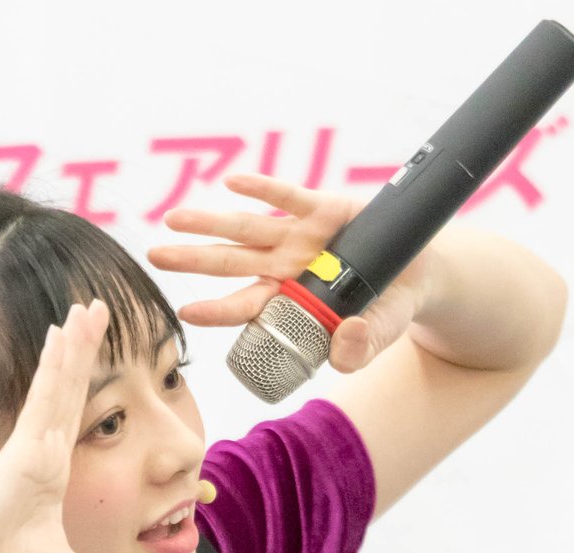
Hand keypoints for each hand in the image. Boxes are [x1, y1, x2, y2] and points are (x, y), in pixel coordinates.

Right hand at [0, 300, 144, 552]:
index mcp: (48, 469)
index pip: (73, 413)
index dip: (84, 378)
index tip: (94, 346)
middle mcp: (39, 450)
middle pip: (67, 388)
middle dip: (82, 346)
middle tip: (98, 307)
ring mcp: (30, 446)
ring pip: (58, 385)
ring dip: (74, 344)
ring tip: (89, 306)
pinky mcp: (22, 450)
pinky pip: (43, 399)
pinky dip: (55, 365)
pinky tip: (63, 333)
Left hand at [147, 168, 438, 373]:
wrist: (417, 273)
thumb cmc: (385, 310)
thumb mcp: (376, 336)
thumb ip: (357, 350)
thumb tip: (343, 350)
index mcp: (291, 302)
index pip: (246, 307)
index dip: (217, 310)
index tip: (185, 312)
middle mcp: (286, 267)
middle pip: (231, 263)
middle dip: (193, 260)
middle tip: (155, 256)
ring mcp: (300, 236)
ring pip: (248, 228)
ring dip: (211, 223)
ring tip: (174, 219)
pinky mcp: (323, 207)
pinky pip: (288, 196)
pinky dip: (263, 188)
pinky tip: (233, 182)